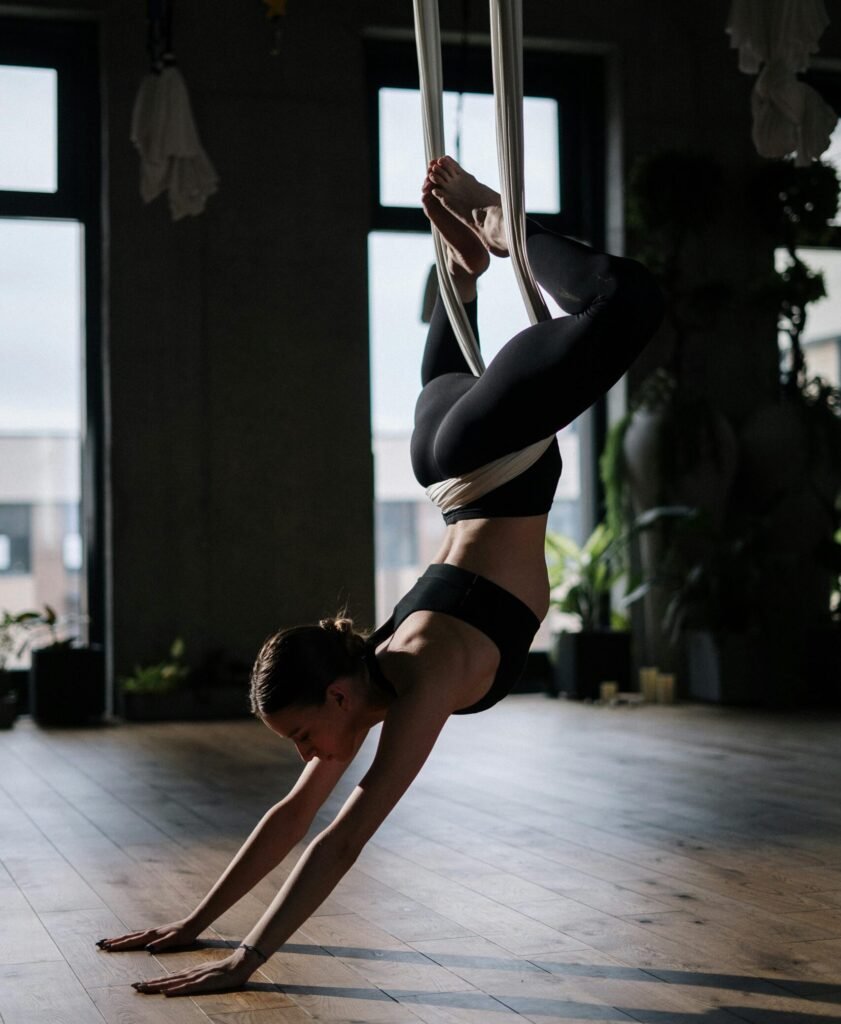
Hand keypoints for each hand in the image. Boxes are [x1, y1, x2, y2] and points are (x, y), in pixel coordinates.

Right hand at [96, 918, 201, 952]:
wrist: (193, 924)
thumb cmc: (184, 935)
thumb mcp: (174, 940)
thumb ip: (162, 944)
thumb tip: (148, 948)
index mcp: (152, 935)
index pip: (132, 941)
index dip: (119, 944)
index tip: (106, 947)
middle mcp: (149, 932)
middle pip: (128, 937)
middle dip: (114, 941)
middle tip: (99, 944)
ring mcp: (152, 932)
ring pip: (132, 936)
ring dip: (119, 939)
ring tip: (108, 941)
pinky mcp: (155, 933)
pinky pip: (138, 936)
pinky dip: (129, 938)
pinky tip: (127, 939)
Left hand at [132, 949, 256, 996]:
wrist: (237, 965)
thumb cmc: (222, 972)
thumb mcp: (203, 975)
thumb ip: (191, 978)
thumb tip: (177, 983)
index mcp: (188, 973)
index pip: (167, 978)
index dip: (152, 981)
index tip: (139, 984)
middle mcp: (189, 974)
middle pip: (166, 980)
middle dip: (149, 983)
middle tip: (133, 986)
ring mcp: (195, 978)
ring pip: (172, 983)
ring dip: (157, 985)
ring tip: (144, 987)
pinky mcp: (203, 983)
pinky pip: (186, 987)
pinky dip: (175, 989)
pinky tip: (166, 991)